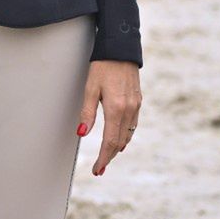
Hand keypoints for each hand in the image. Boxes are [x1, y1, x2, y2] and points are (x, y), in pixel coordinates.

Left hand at [77, 59, 141, 175]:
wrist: (121, 49)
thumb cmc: (102, 66)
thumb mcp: (90, 87)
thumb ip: (87, 112)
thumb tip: (81, 133)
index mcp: (116, 109)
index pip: (110, 142)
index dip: (103, 158)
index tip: (97, 170)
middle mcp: (129, 111)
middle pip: (120, 142)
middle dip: (109, 156)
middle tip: (100, 168)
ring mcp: (136, 106)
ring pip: (128, 135)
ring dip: (118, 148)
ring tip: (107, 156)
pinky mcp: (138, 101)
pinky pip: (133, 125)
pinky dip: (125, 135)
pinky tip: (120, 138)